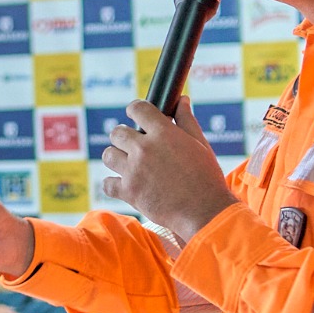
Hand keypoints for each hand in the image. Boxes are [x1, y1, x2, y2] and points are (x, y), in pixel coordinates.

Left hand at [101, 99, 238, 242]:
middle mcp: (144, 149)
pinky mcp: (128, 192)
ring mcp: (134, 171)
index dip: (135, 109)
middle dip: (124, 137)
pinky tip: (125, 184)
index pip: (138, 108)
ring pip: (108, 155)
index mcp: (164, 133)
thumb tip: (182, 100)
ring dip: (117, 158)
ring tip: (129, 164)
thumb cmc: (206, 177)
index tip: (136, 115)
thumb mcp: (200, 144)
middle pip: (117, 132)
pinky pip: (107, 183)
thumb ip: (187, 120)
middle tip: (134, 146)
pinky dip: (113, 185)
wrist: (204, 212)